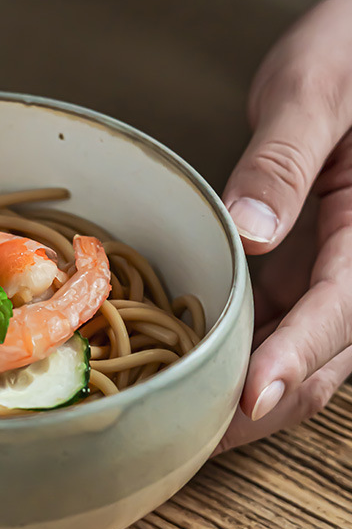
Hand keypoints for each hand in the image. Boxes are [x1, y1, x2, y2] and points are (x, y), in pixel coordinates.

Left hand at [215, 0, 351, 453]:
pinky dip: (249, 355)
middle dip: (268, 400)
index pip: (345, 307)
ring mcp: (344, 270)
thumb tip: (251, 229)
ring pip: (312, 354)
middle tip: (198, 436)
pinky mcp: (317, 267)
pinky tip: (203, 369)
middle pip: (329, 353)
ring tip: (192, 421)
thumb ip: (283, 161)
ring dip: (257, 391)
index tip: (250, 398)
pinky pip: (288, 325)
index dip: (296, 357)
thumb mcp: (315, 93)